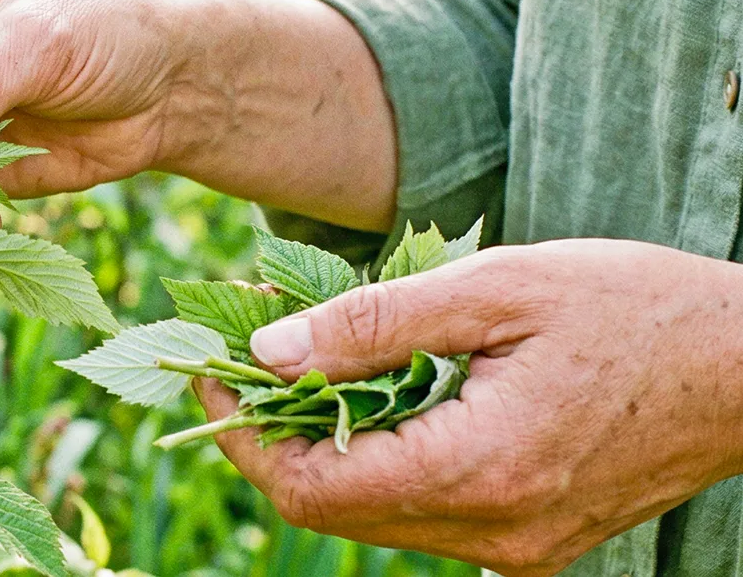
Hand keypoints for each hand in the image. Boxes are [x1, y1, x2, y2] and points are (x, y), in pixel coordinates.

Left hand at [194, 239, 742, 574]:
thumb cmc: (633, 306)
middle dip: (268, 438)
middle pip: (332, 510)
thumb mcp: (495, 289)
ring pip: (372, 517)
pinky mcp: (532, 540)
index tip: (204, 369)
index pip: (310, 487)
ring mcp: (514, 548)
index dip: (240, 434)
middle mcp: (492, 533)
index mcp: (479, 471)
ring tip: (292, 370)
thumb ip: (373, 323)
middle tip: (238, 359)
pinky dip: (373, 464)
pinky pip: (421, 515)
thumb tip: (269, 349)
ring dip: (317, 449)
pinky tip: (363, 403)